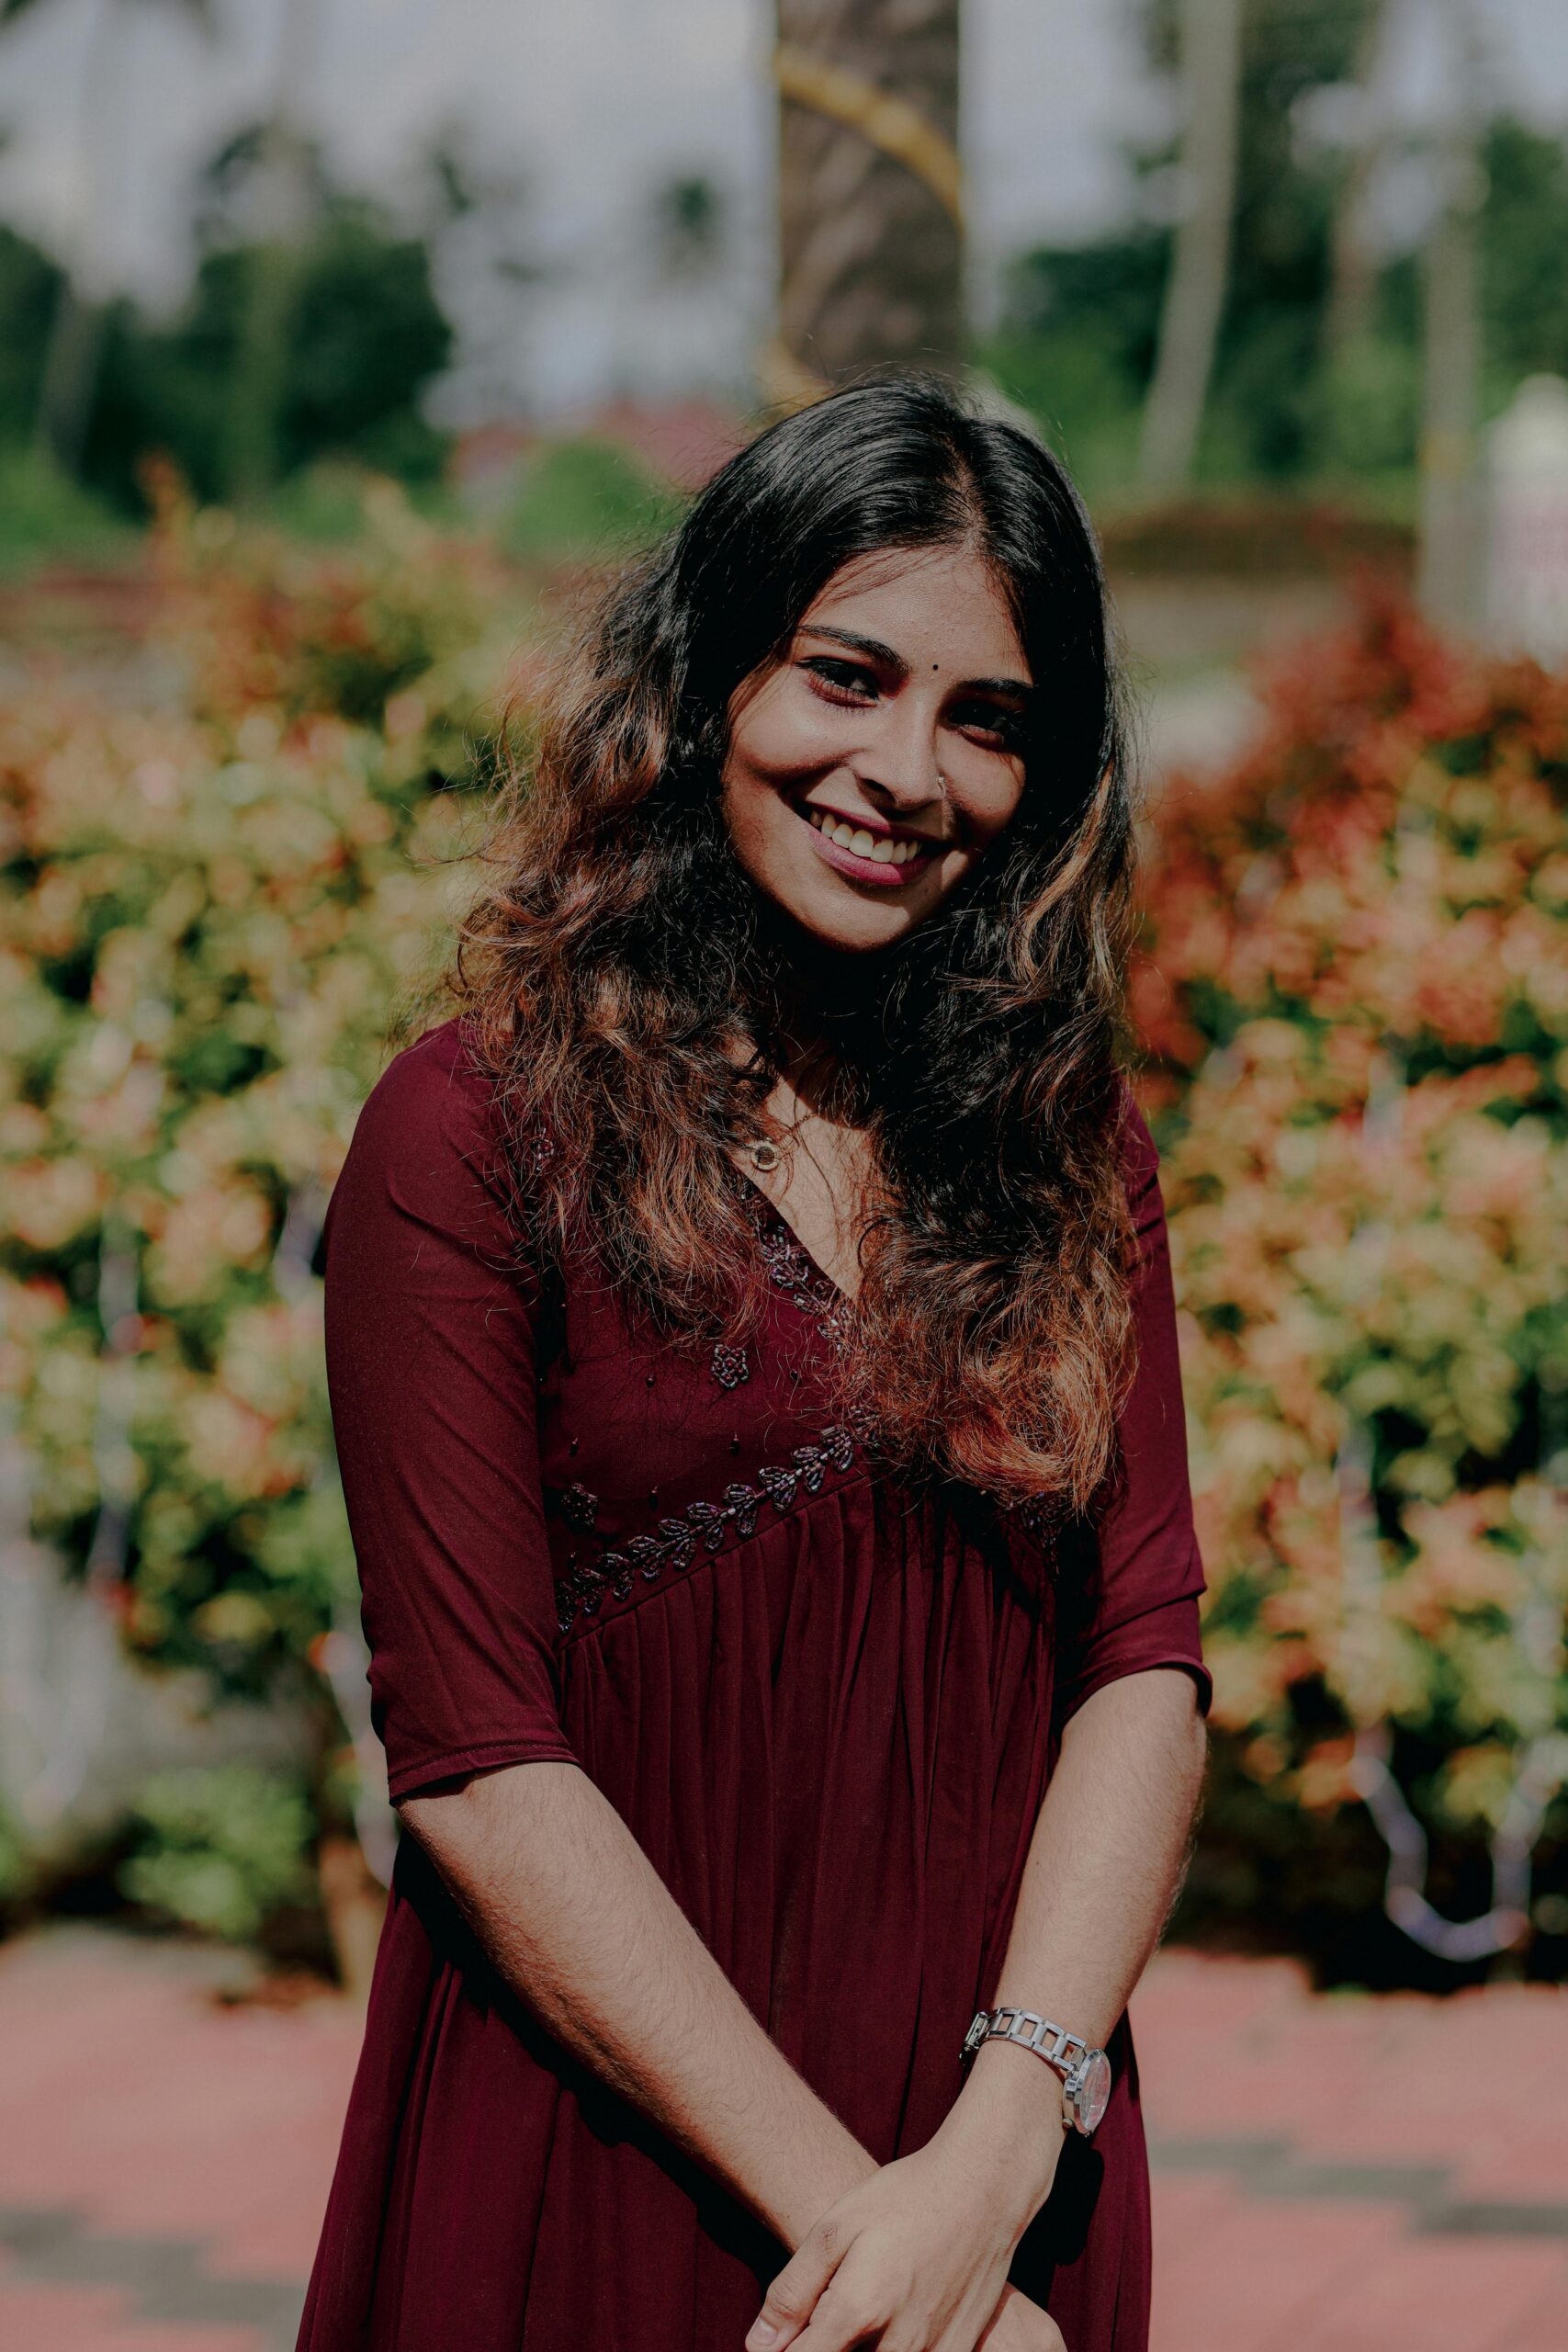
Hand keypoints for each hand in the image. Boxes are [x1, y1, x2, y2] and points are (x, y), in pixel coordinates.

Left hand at [744, 2122, 1062, 2351]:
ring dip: (860, 2345)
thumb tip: (758, 2347)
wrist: (982, 2189)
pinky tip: (895, 2315)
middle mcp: (898, 2347)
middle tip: (833, 2307)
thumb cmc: (903, 2198)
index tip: (782, 2338)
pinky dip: (895, 2346)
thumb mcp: (835, 2228)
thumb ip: (793, 2292)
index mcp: (858, 2313)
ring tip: (866, 2303)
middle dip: (823, 2344)